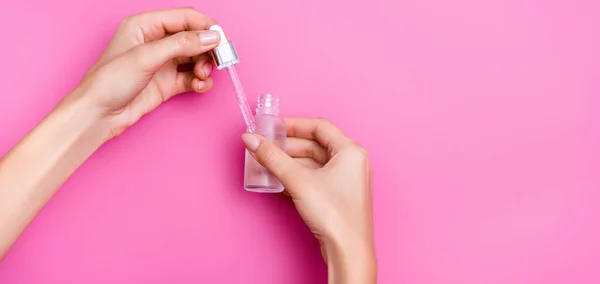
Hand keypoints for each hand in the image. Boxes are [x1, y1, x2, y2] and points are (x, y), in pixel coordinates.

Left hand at [67, 7, 219, 139]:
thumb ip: (182, 44)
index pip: (184, 18)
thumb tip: (211, 36)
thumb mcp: (147, 57)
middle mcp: (156, 42)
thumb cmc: (109, 82)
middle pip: (194, 38)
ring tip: (202, 77)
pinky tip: (199, 87)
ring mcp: (163, 63)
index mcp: (145, 25)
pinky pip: (192, 78)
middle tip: (219, 61)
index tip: (222, 39)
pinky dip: (200, 82)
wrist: (98, 115)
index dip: (206, 26)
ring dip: (205, 67)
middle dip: (208, 49)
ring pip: (196, 58)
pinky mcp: (168, 83)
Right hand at [241, 118, 376, 283]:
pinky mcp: (338, 196)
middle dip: (288, 146)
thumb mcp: (298, 180)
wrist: (347, 250)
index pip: (319, 127)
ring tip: (268, 164)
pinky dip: (297, 177)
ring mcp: (346, 180)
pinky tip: (278, 181)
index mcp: (351, 151)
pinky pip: (315, 178)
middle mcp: (352, 162)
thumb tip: (252, 140)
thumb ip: (272, 158)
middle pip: (315, 145)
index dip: (294, 125)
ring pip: (313, 163)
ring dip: (290, 163)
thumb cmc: (335, 214)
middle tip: (266, 146)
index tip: (273, 127)